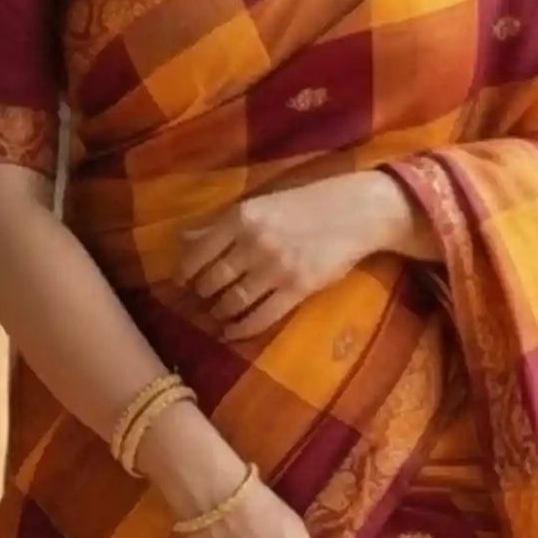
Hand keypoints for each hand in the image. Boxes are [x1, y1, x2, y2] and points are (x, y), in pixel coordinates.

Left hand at [176, 176, 391, 340]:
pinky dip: (241, 329)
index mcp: (241, 217)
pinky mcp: (297, 289)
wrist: (356, 211)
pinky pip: (260, 317)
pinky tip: (233, 332)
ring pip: (233, 301)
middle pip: (212, 281)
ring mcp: (275, 268)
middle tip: (202, 300)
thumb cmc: (306, 204)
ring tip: (218, 315)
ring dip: (220, 313)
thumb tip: (183, 238)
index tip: (180, 282)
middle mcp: (253, 242)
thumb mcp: (260, 205)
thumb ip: (222, 224)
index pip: (198, 253)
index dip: (184, 273)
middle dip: (203, 295)